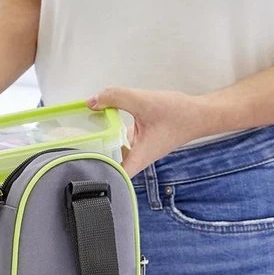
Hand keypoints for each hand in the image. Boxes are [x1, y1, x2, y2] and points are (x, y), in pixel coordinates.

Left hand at [86, 88, 216, 176]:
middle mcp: (137, 158)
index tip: (79, 164)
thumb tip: (90, 101)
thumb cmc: (179, 114)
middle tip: (72, 147)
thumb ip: (115, 98)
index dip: (95, 173)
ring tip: (80, 135)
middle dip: (91, 158)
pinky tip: (101, 120)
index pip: (112, 176)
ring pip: (114, 153)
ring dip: (100, 144)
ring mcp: (139, 150)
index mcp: (138, 158)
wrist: (201, 113)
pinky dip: (110, 133)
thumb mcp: (143, 101)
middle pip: (109, 166)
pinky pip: (120, 141)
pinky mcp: (141, 141)